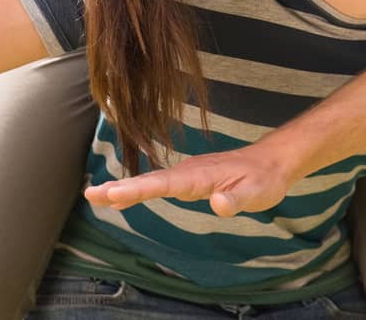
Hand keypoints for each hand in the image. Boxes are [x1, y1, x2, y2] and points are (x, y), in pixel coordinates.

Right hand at [83, 140, 298, 216]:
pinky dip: (138, 189)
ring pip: (152, 181)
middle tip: (92, 194)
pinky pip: (159, 184)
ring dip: (124, 188)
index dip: (138, 189)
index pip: (164, 184)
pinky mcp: (190, 178)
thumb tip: (217, 203)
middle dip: (120, 188)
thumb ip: (236, 198)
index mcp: (200, 176)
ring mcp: (188, 174)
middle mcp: (189, 172)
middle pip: (150, 181)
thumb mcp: (256, 192)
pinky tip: (124, 195)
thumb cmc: (264, 178)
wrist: (273, 162)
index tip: (113, 193)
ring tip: (97, 195)